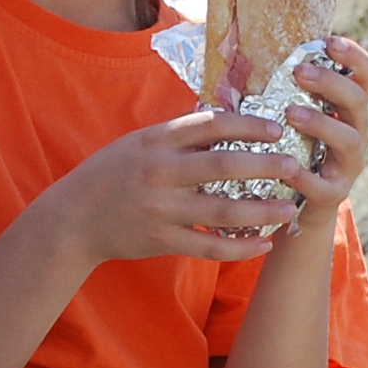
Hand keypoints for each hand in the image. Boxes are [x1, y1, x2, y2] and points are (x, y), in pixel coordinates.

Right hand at [52, 103, 309, 268]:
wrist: (72, 219)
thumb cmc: (110, 174)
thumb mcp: (139, 143)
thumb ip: (178, 135)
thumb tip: (228, 119)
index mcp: (156, 142)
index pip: (210, 125)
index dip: (248, 124)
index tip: (277, 127)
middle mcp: (160, 173)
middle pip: (223, 167)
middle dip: (265, 166)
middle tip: (295, 166)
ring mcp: (161, 209)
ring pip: (222, 211)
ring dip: (261, 210)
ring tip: (290, 208)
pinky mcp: (161, 240)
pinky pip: (208, 247)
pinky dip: (239, 248)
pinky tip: (264, 243)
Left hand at [266, 37, 367, 230]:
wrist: (291, 207)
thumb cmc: (286, 150)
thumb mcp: (290, 117)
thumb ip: (279, 90)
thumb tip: (238, 54)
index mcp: (347, 109)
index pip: (365, 75)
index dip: (353, 56)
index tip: (330, 41)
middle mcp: (356, 132)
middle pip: (358, 101)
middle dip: (331, 83)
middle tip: (300, 72)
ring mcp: (347, 165)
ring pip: (349, 140)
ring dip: (321, 122)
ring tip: (291, 113)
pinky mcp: (333, 195)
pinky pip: (324, 185)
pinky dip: (305, 176)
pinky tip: (287, 167)